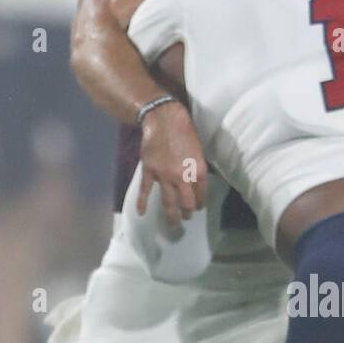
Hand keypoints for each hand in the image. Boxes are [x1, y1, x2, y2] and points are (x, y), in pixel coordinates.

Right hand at [137, 101, 207, 223]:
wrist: (163, 119)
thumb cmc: (184, 131)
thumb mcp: (198, 150)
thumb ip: (197, 167)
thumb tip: (196, 181)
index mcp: (198, 170)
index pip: (201, 194)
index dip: (200, 203)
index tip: (198, 207)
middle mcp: (183, 176)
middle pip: (187, 202)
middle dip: (188, 212)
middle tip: (187, 216)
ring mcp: (165, 175)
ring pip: (169, 202)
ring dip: (172, 215)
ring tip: (174, 223)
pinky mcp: (150, 171)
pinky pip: (146, 191)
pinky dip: (143, 202)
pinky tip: (142, 212)